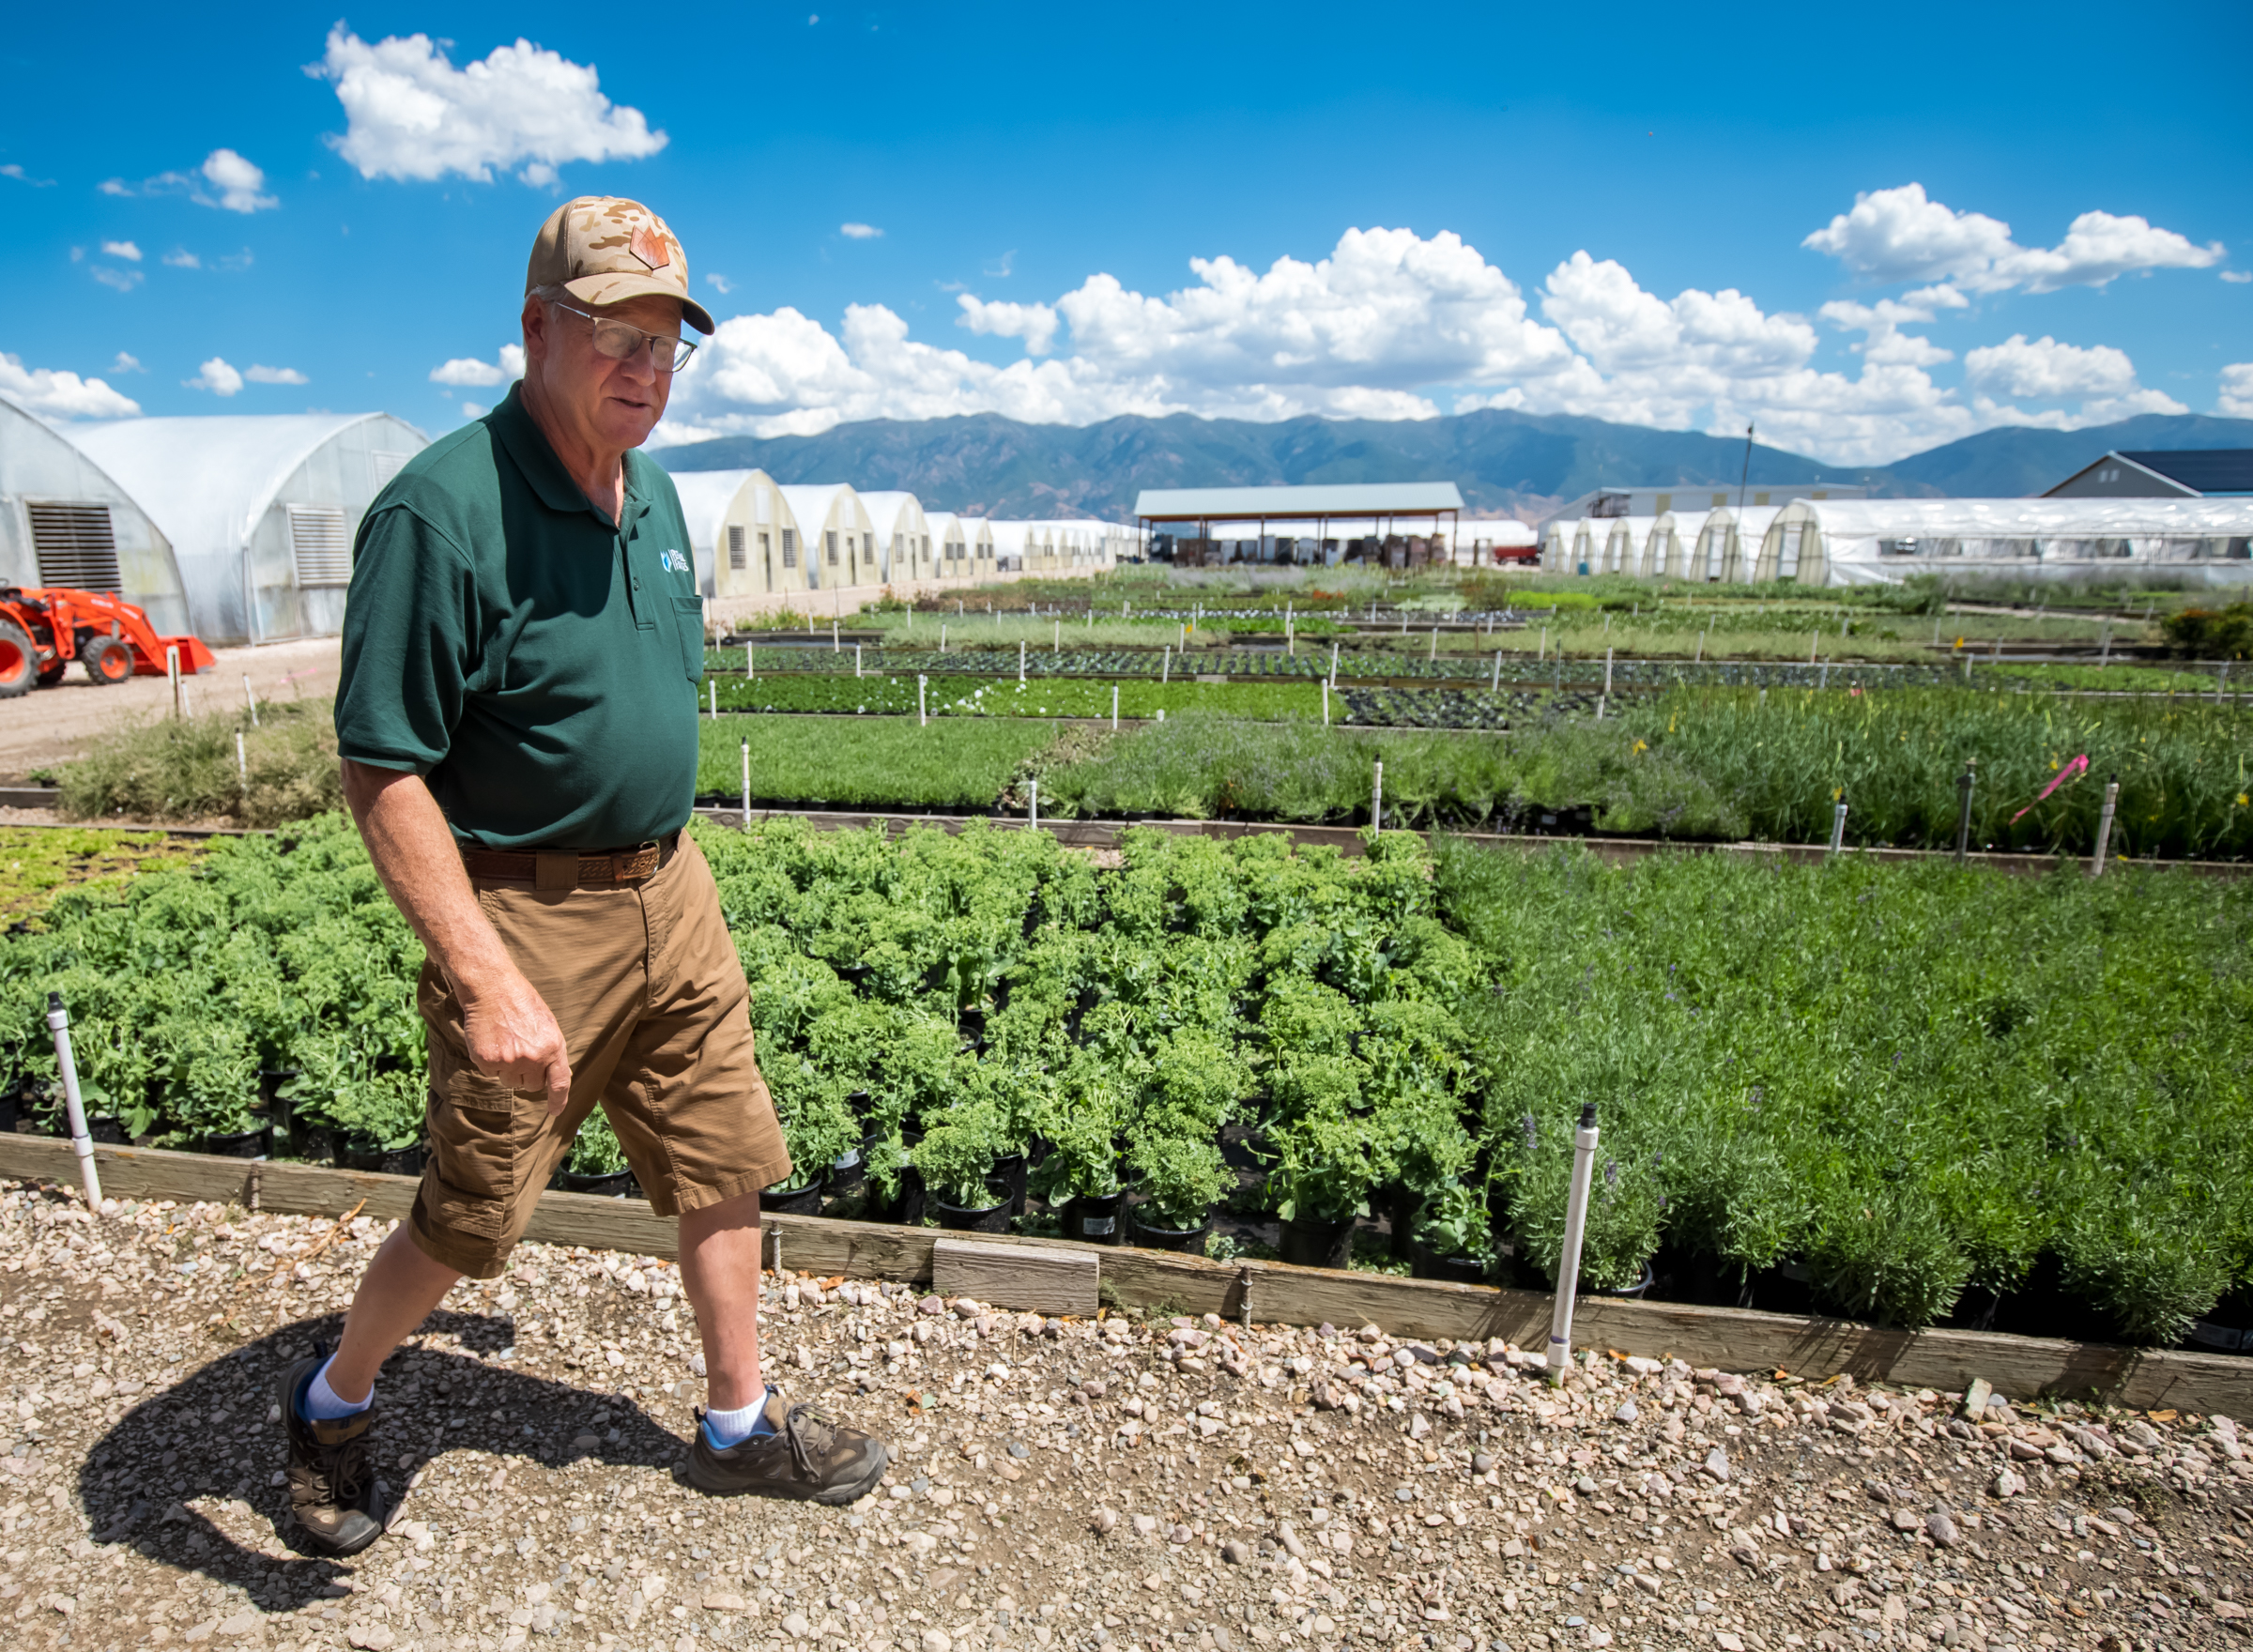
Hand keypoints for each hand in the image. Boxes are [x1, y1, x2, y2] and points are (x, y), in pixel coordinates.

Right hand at [458, 966, 573, 1115]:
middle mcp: (534, 1057)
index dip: (559, 1100)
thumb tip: (551, 1077)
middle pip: (531, 1085)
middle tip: (519, 1051)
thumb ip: (550, 1051)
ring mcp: (509, 1060)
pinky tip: (491, 1041)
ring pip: (509, 1081)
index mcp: (553, 1046)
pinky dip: (489, 1062)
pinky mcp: (487, 1060)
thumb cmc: (521, 1003)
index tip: (555, 1112)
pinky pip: (490, 1073)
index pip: (560, 1082)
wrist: (492, 988)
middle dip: (526, 1075)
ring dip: (507, 1069)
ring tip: (505, 1041)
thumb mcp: (546, 1025)